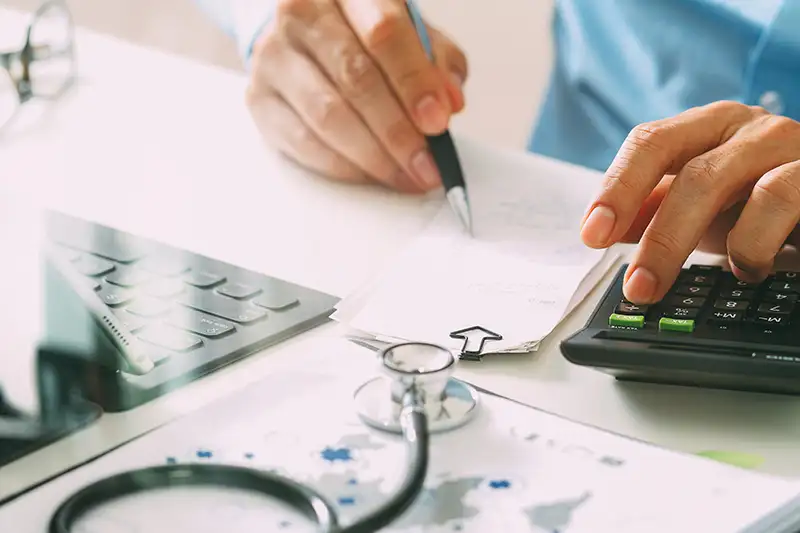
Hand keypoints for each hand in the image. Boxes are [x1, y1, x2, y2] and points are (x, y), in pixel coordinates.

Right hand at [245, 0, 466, 192]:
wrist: (303, 36)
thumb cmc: (363, 34)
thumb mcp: (410, 33)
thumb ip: (435, 62)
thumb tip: (449, 102)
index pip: (384, 32)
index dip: (414, 81)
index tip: (438, 122)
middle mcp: (301, 14)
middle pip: (355, 77)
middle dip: (397, 131)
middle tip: (426, 165)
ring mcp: (274, 57)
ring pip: (328, 115)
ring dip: (374, 156)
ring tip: (406, 176)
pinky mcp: (258, 98)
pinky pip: (303, 142)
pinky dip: (344, 166)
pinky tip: (372, 174)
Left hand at [580, 100, 799, 302]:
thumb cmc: (759, 197)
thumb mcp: (701, 205)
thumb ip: (653, 211)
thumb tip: (604, 230)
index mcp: (707, 127)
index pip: (650, 143)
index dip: (618, 188)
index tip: (592, 234)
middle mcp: (747, 128)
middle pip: (688, 173)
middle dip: (657, 236)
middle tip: (637, 286)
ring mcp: (788, 148)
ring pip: (728, 185)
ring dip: (699, 244)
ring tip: (692, 278)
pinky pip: (778, 202)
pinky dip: (753, 244)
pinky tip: (747, 269)